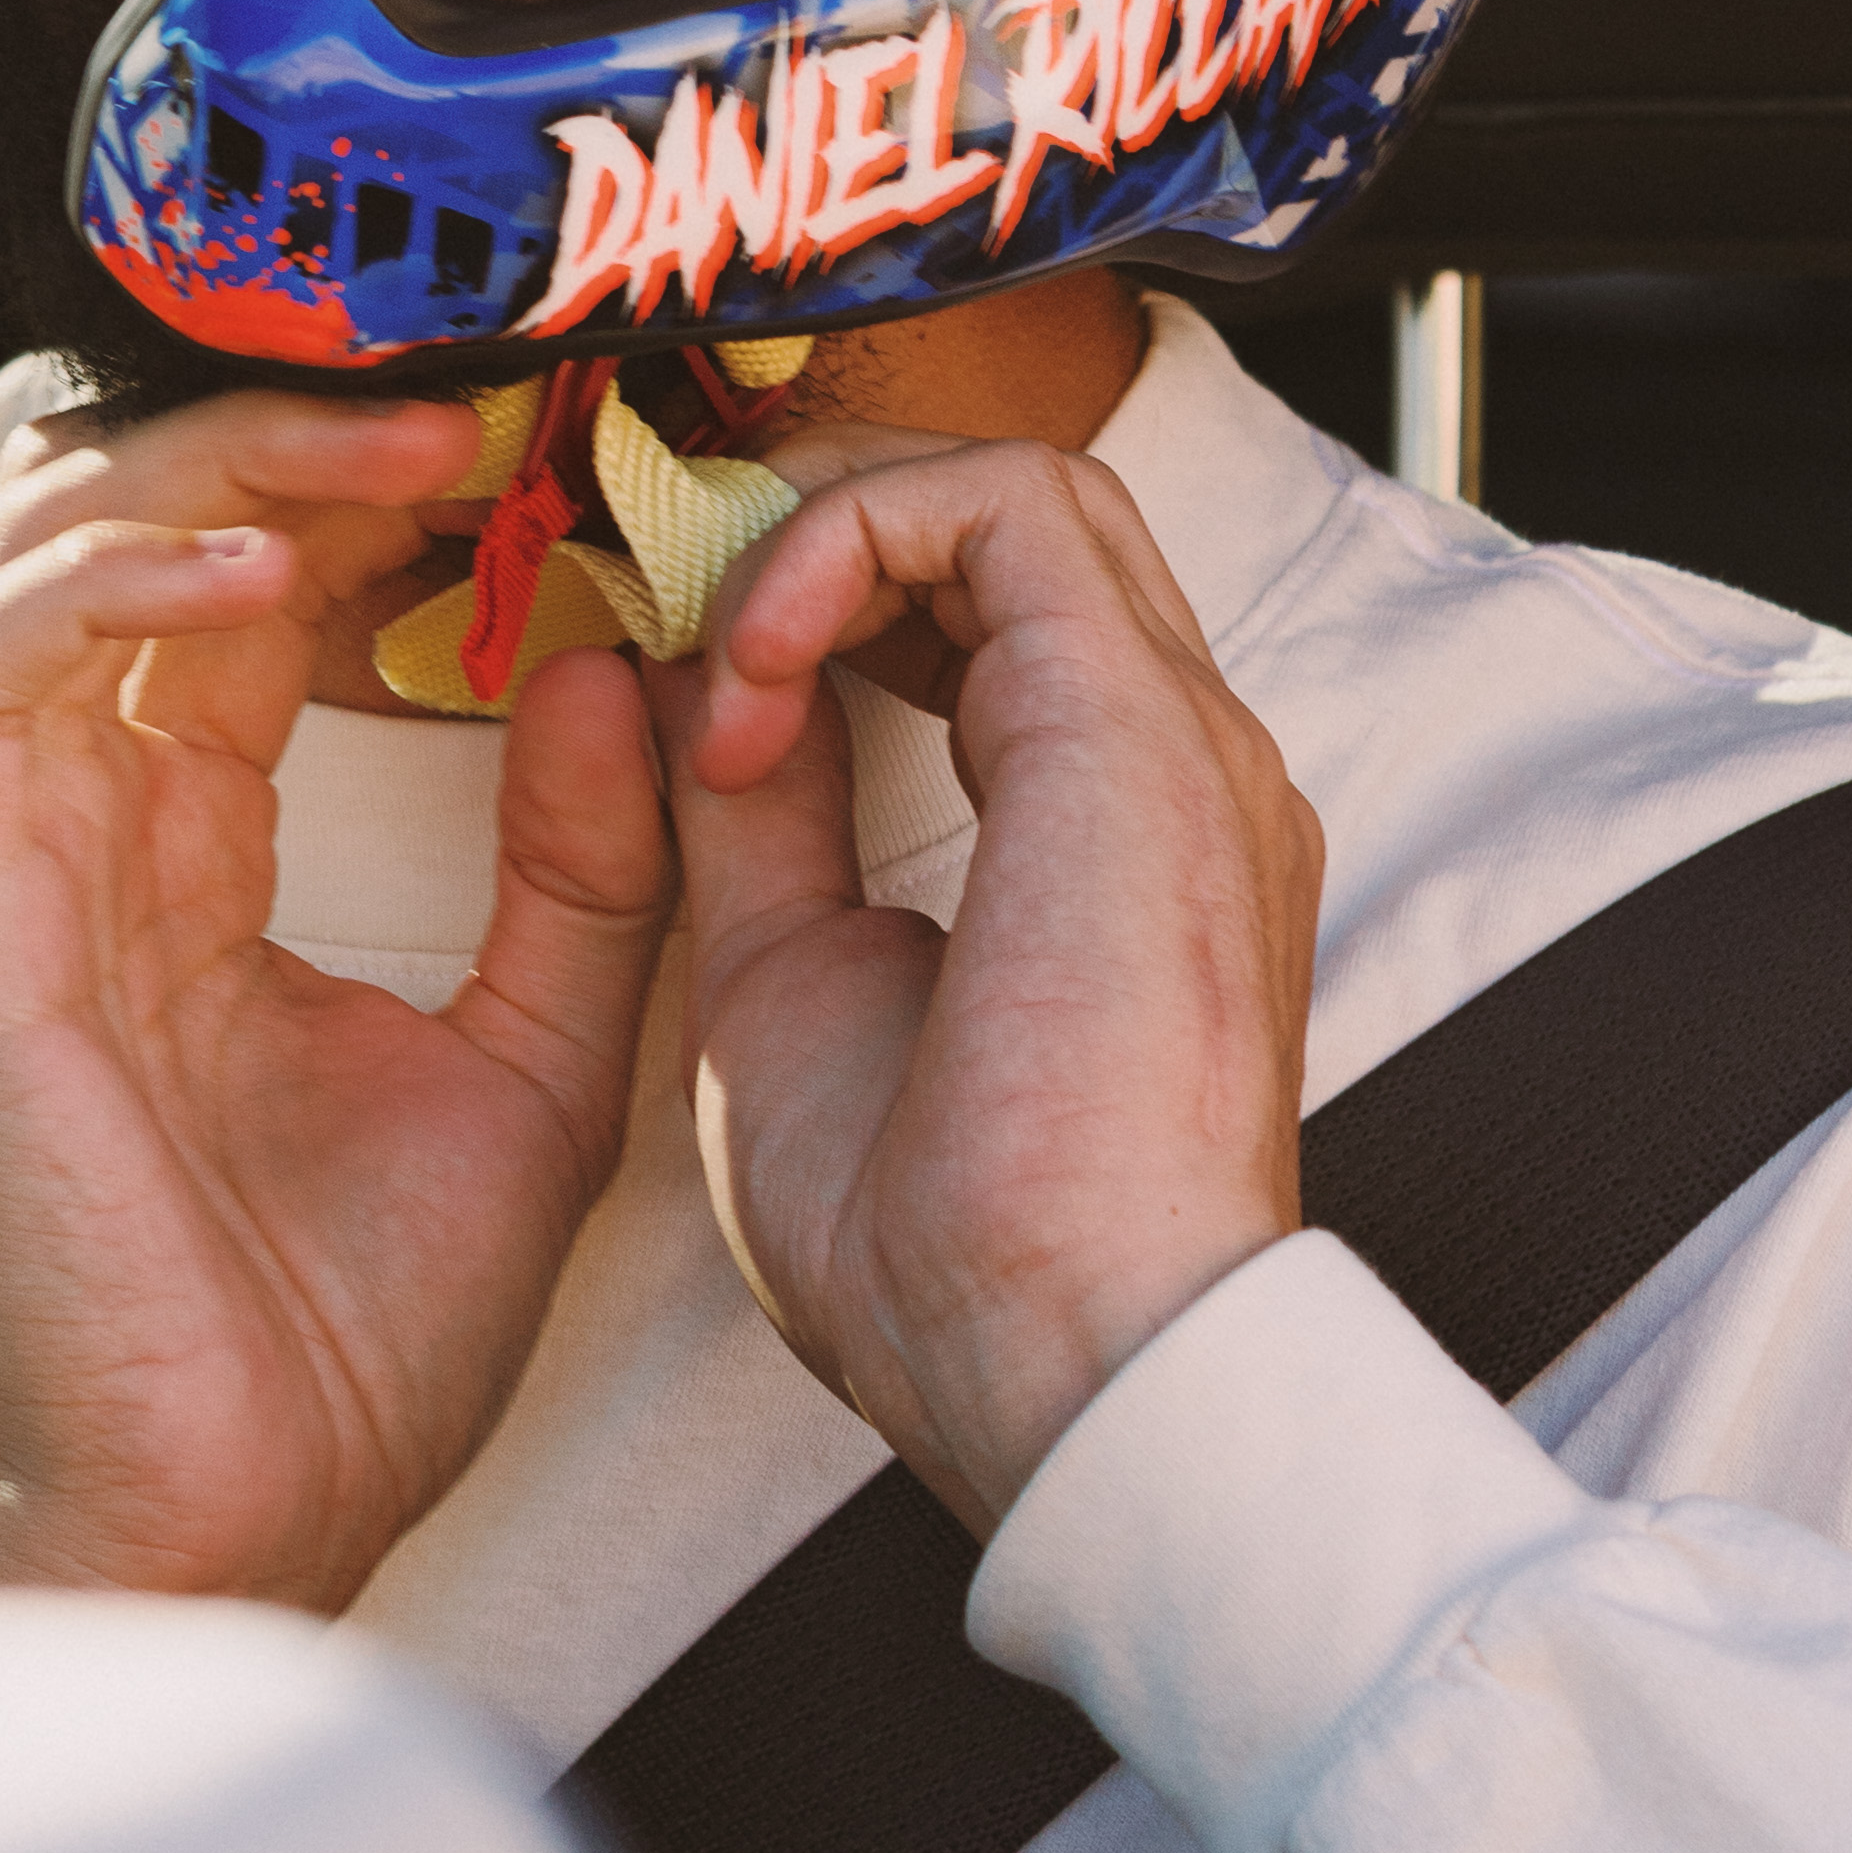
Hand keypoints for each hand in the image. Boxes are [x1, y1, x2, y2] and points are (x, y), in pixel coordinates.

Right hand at [0, 390, 678, 1607]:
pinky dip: (99, 591)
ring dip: (204, 463)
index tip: (536, 439)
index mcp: (186, 853)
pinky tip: (257, 578)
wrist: (239, 1527)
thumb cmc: (348, 1342)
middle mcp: (73, 831)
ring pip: (28, 546)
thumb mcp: (536, 1065)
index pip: (246, 586)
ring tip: (388, 453)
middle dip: (291, 426)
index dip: (369, 487)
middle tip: (471, 396)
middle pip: (126, 518)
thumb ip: (578, 876)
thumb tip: (616, 672)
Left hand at [650, 441, 1319, 1531]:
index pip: (994, 616)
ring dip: (825, 534)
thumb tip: (689, 697)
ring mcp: (1174, 731)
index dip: (828, 601)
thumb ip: (762, 823)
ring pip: (1014, 493)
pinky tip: (750, 678)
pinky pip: (994, 512)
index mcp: (1114, 835)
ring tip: (719, 662)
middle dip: (822, 532)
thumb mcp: (792, 981)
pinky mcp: (1129, 721)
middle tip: (678, 619)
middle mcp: (1172, 761)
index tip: (690, 685)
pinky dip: (841, 552)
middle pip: (1012, 528)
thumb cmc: (942, 1252)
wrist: (1058, 1360)